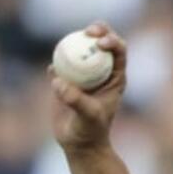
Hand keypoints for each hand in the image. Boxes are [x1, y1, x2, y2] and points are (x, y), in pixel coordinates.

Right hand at [49, 21, 126, 152]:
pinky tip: (53, 70)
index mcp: (115, 77)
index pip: (119, 52)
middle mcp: (101, 72)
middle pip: (101, 43)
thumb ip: (76, 100)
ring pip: (80, 50)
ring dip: (73, 42)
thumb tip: (59, 81)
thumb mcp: (89, 116)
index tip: (100, 42)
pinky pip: (60, 64)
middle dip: (99, 30)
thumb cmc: (91, 130)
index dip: (112, 40)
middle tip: (88, 31)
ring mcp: (83, 74)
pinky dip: (56, 63)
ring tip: (65, 44)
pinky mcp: (66, 80)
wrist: (79, 143)